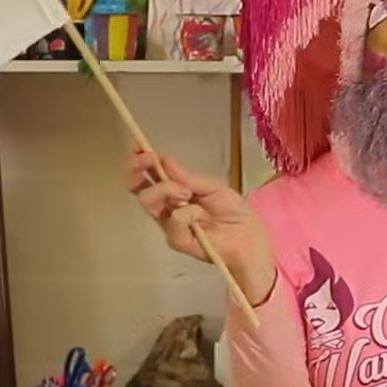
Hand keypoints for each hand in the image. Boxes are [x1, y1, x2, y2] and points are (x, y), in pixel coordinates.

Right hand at [126, 148, 276, 304]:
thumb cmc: (233, 212)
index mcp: (173, 192)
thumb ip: (186, 177)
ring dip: (166, 189)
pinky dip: (186, 213)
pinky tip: (199, 214)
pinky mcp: (176, 239)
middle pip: (138, 188)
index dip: (139, 162)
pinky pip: (172, 219)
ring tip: (187, 192)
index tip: (139, 146)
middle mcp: (166, 207)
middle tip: (150, 159)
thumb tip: (163, 160)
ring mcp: (169, 223)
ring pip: (148, 200)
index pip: (148, 176)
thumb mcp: (212, 186)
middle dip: (140, 169)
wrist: (248, 236)